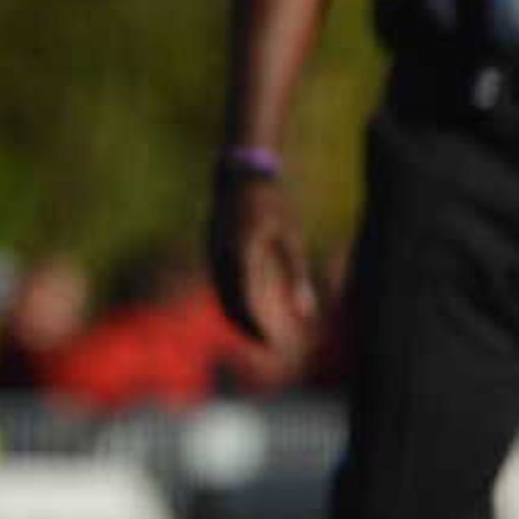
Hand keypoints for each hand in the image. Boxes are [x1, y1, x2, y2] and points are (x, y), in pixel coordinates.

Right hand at [208, 170, 320, 354]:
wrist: (241, 172)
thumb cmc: (274, 203)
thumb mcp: (291, 239)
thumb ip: (297, 276)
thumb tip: (308, 313)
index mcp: (243, 253)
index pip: (246, 302)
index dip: (257, 328)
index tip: (271, 345)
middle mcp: (222, 255)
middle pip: (229, 303)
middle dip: (246, 327)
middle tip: (266, 346)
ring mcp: (212, 250)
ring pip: (220, 294)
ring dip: (235, 315)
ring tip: (255, 332)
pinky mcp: (211, 247)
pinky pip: (217, 281)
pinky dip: (229, 299)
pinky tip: (244, 306)